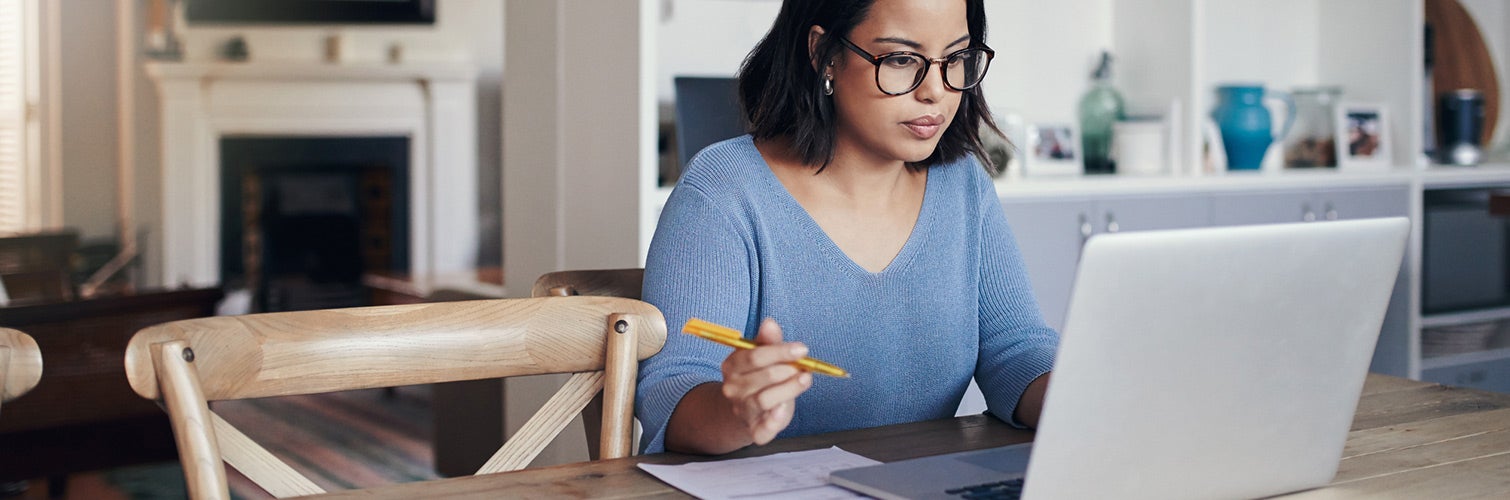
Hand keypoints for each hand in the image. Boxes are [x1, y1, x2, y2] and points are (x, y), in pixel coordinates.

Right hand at [718, 318, 812, 444]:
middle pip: (764, 377)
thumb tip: (770, 322)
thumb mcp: (763, 356)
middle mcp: (733, 388)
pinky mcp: (754, 429)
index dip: (780, 351)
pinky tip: (783, 411)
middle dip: (788, 370)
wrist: (746, 410)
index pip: (754, 356)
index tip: (802, 349)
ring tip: (805, 380)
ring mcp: (742, 410)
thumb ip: (768, 341)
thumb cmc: (759, 378)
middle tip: (804, 367)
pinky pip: (762, 429)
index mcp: (732, 366)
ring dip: (790, 389)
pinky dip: (773, 422)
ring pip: (765, 399)